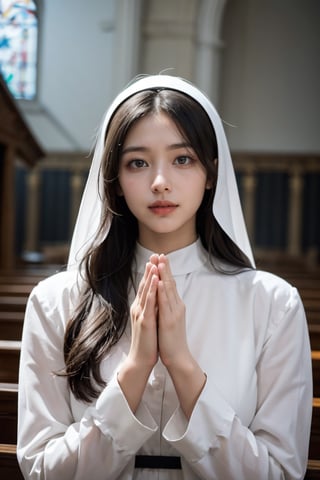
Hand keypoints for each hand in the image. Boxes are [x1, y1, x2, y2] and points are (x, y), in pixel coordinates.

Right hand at [128, 260, 158, 369]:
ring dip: (150, 276)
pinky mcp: (145, 322)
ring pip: (146, 292)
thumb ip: (152, 308)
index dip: (150, 272)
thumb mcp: (150, 320)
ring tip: (154, 263)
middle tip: (154, 255)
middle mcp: (139, 308)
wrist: (141, 359)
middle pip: (145, 285)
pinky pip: (149, 304)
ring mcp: (141, 314)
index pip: (146, 286)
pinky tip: (155, 281)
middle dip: (150, 269)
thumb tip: (158, 296)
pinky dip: (152, 291)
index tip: (155, 259)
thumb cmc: (147, 341)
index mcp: (141, 307)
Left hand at [155, 254, 206, 418]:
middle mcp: (177, 307)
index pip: (170, 284)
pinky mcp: (169, 321)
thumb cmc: (171, 340)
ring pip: (169, 290)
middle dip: (165, 268)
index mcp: (176, 306)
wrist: (178, 358)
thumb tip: (162, 297)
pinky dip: (163, 291)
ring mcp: (174, 313)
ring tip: (160, 262)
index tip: (160, 258)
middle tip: (161, 253)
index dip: (166, 271)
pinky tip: (160, 282)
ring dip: (164, 275)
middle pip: (171, 283)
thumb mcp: (169, 319)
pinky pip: (165, 303)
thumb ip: (167, 307)